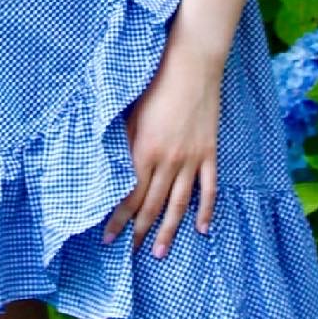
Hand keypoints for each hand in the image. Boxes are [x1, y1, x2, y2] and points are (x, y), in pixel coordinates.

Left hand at [100, 41, 221, 257]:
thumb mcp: (130, 114)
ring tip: (159, 252)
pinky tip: (202, 229)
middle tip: (130, 253)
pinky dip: (206, 210)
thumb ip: (122, 144)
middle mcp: (168, 160)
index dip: (118, 220)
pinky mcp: (210, 153)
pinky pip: (208, 188)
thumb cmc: (155, 83)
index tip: (108, 237)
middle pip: (151, 205)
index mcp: (144, 150)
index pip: (128, 196)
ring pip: (179, 204)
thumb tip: (111, 170)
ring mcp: (192, 158)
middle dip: (139, 231)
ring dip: (168, 230)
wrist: (192, 65)